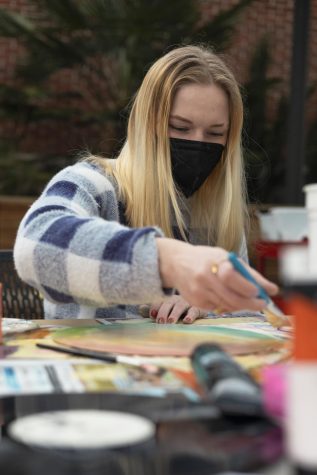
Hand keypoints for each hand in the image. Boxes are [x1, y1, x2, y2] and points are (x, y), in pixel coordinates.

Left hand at [149, 295, 206, 323]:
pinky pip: (194, 310)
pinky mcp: (198, 308)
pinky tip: (187, 321)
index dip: (155, 307)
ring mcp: (187, 303)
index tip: (152, 315)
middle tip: (160, 321)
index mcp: (167, 300)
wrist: (199, 303)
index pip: (159, 301)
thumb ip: (153, 310)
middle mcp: (176, 300)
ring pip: (180, 306)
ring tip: (171, 321)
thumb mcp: (165, 309)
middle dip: (163, 312)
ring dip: (175, 314)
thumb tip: (140, 309)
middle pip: (168, 303)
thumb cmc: (178, 310)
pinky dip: (190, 315)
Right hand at [156, 238, 277, 312]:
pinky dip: (226, 304)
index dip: (247, 287)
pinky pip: (218, 307)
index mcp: (215, 261)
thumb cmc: (207, 259)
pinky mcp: (195, 302)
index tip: (260, 292)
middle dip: (251, 303)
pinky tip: (223, 295)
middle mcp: (205, 277)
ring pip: (227, 305)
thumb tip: (272, 289)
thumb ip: (248, 273)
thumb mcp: (226, 258)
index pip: (232, 277)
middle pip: (232, 297)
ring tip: (247, 300)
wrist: (177, 262)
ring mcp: (199, 291)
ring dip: (241, 305)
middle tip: (262, 304)